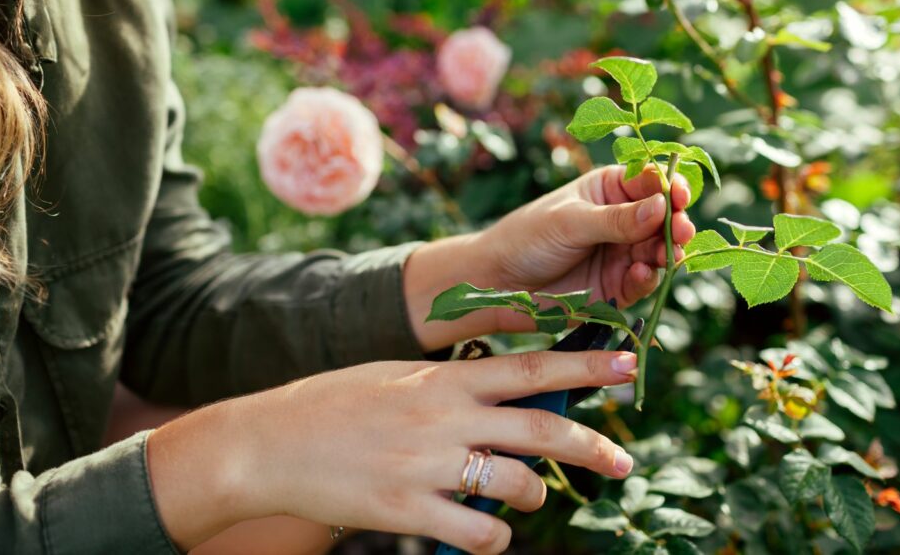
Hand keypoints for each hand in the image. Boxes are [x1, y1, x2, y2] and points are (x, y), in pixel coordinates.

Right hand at [148, 350, 638, 553]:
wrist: (270, 445)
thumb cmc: (336, 404)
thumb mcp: (400, 375)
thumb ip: (456, 384)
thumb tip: (514, 394)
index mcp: (445, 377)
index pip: (533, 366)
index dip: (587, 364)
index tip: (630, 362)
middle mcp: (445, 416)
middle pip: (542, 429)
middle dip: (593, 445)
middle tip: (624, 459)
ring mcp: (428, 464)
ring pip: (518, 486)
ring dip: (538, 496)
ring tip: (535, 498)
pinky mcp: (408, 511)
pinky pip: (480, 533)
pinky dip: (496, 537)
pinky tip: (487, 531)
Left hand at [404, 165, 694, 348]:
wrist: (497, 284)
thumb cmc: (526, 238)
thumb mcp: (569, 222)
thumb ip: (616, 219)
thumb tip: (662, 206)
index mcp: (610, 190)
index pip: (650, 182)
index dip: (669, 186)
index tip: (679, 194)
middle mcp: (622, 220)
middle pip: (664, 219)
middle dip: (677, 224)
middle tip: (682, 230)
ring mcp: (622, 255)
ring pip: (660, 252)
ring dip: (667, 253)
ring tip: (666, 255)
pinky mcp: (617, 288)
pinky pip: (643, 282)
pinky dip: (648, 279)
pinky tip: (642, 274)